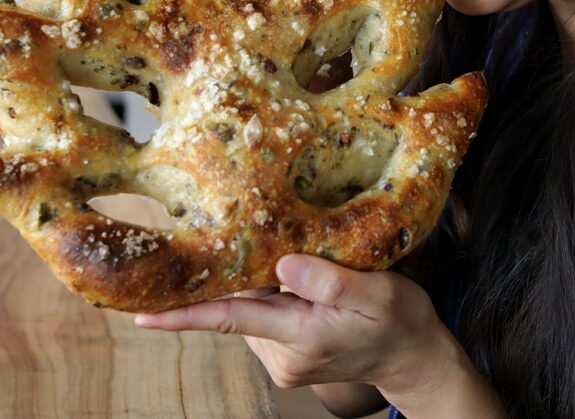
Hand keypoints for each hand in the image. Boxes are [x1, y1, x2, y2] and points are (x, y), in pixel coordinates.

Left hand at [134, 254, 453, 398]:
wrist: (414, 358)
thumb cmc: (400, 320)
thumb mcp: (378, 292)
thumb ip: (330, 280)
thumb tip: (281, 263)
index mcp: (303, 336)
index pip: (232, 321)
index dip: (186, 316)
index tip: (143, 314)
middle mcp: (284, 355)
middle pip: (241, 305)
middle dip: (236, 273)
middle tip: (244, 232)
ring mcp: (284, 361)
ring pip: (252, 309)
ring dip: (260, 283)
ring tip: (296, 259)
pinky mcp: (288, 358)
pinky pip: (264, 318)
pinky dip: (270, 296)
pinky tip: (297, 279)